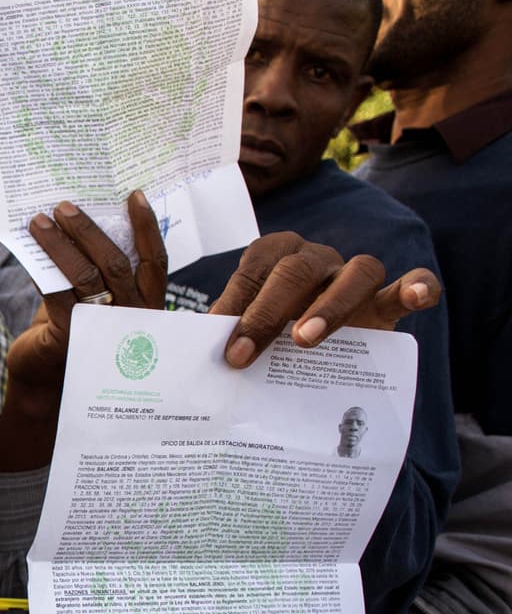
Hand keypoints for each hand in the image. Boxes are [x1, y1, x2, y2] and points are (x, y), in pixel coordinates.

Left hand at [15, 191, 166, 408]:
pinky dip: (43, 270)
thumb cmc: (68, 329)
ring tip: (39, 221)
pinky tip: (29, 253)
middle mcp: (131, 317)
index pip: (155, 261)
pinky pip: (58, 293)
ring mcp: (104, 329)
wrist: (44, 378)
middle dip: (89, 229)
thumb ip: (91, 265)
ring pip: (86, 275)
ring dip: (60, 244)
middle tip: (65, 206)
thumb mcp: (87, 295)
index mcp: (145, 304)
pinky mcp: (72, 338)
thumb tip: (72, 218)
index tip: (134, 195)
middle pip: (117, 262)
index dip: (147, 227)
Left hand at [211, 232, 442, 367]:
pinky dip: (418, 285)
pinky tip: (414, 296)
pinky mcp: (386, 302)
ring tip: (304, 340)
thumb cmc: (271, 337)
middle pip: (297, 270)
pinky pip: (415, 281)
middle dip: (266, 313)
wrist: (315, 357)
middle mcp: (315, 258)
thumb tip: (195, 355)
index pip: (255, 269)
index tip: (221, 345)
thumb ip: (228, 335)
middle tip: (243, 355)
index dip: (235, 305)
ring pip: (357, 272)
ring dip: (329, 306)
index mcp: (275, 256)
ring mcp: (353, 276)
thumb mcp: (247, 333)